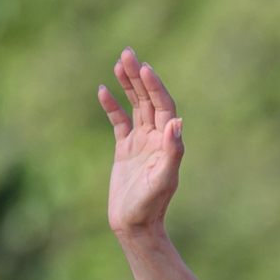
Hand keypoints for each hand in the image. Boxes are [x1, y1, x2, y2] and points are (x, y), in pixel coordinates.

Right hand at [100, 47, 183, 236]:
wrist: (135, 226)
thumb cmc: (150, 206)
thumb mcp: (163, 180)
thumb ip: (172, 152)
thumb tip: (176, 123)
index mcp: (167, 143)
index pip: (164, 106)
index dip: (155, 86)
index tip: (144, 67)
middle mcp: (156, 139)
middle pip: (149, 100)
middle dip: (138, 76)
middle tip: (127, 52)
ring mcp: (140, 143)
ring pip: (135, 106)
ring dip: (127, 85)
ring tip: (118, 62)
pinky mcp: (125, 150)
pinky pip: (119, 122)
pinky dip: (112, 106)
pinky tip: (102, 90)